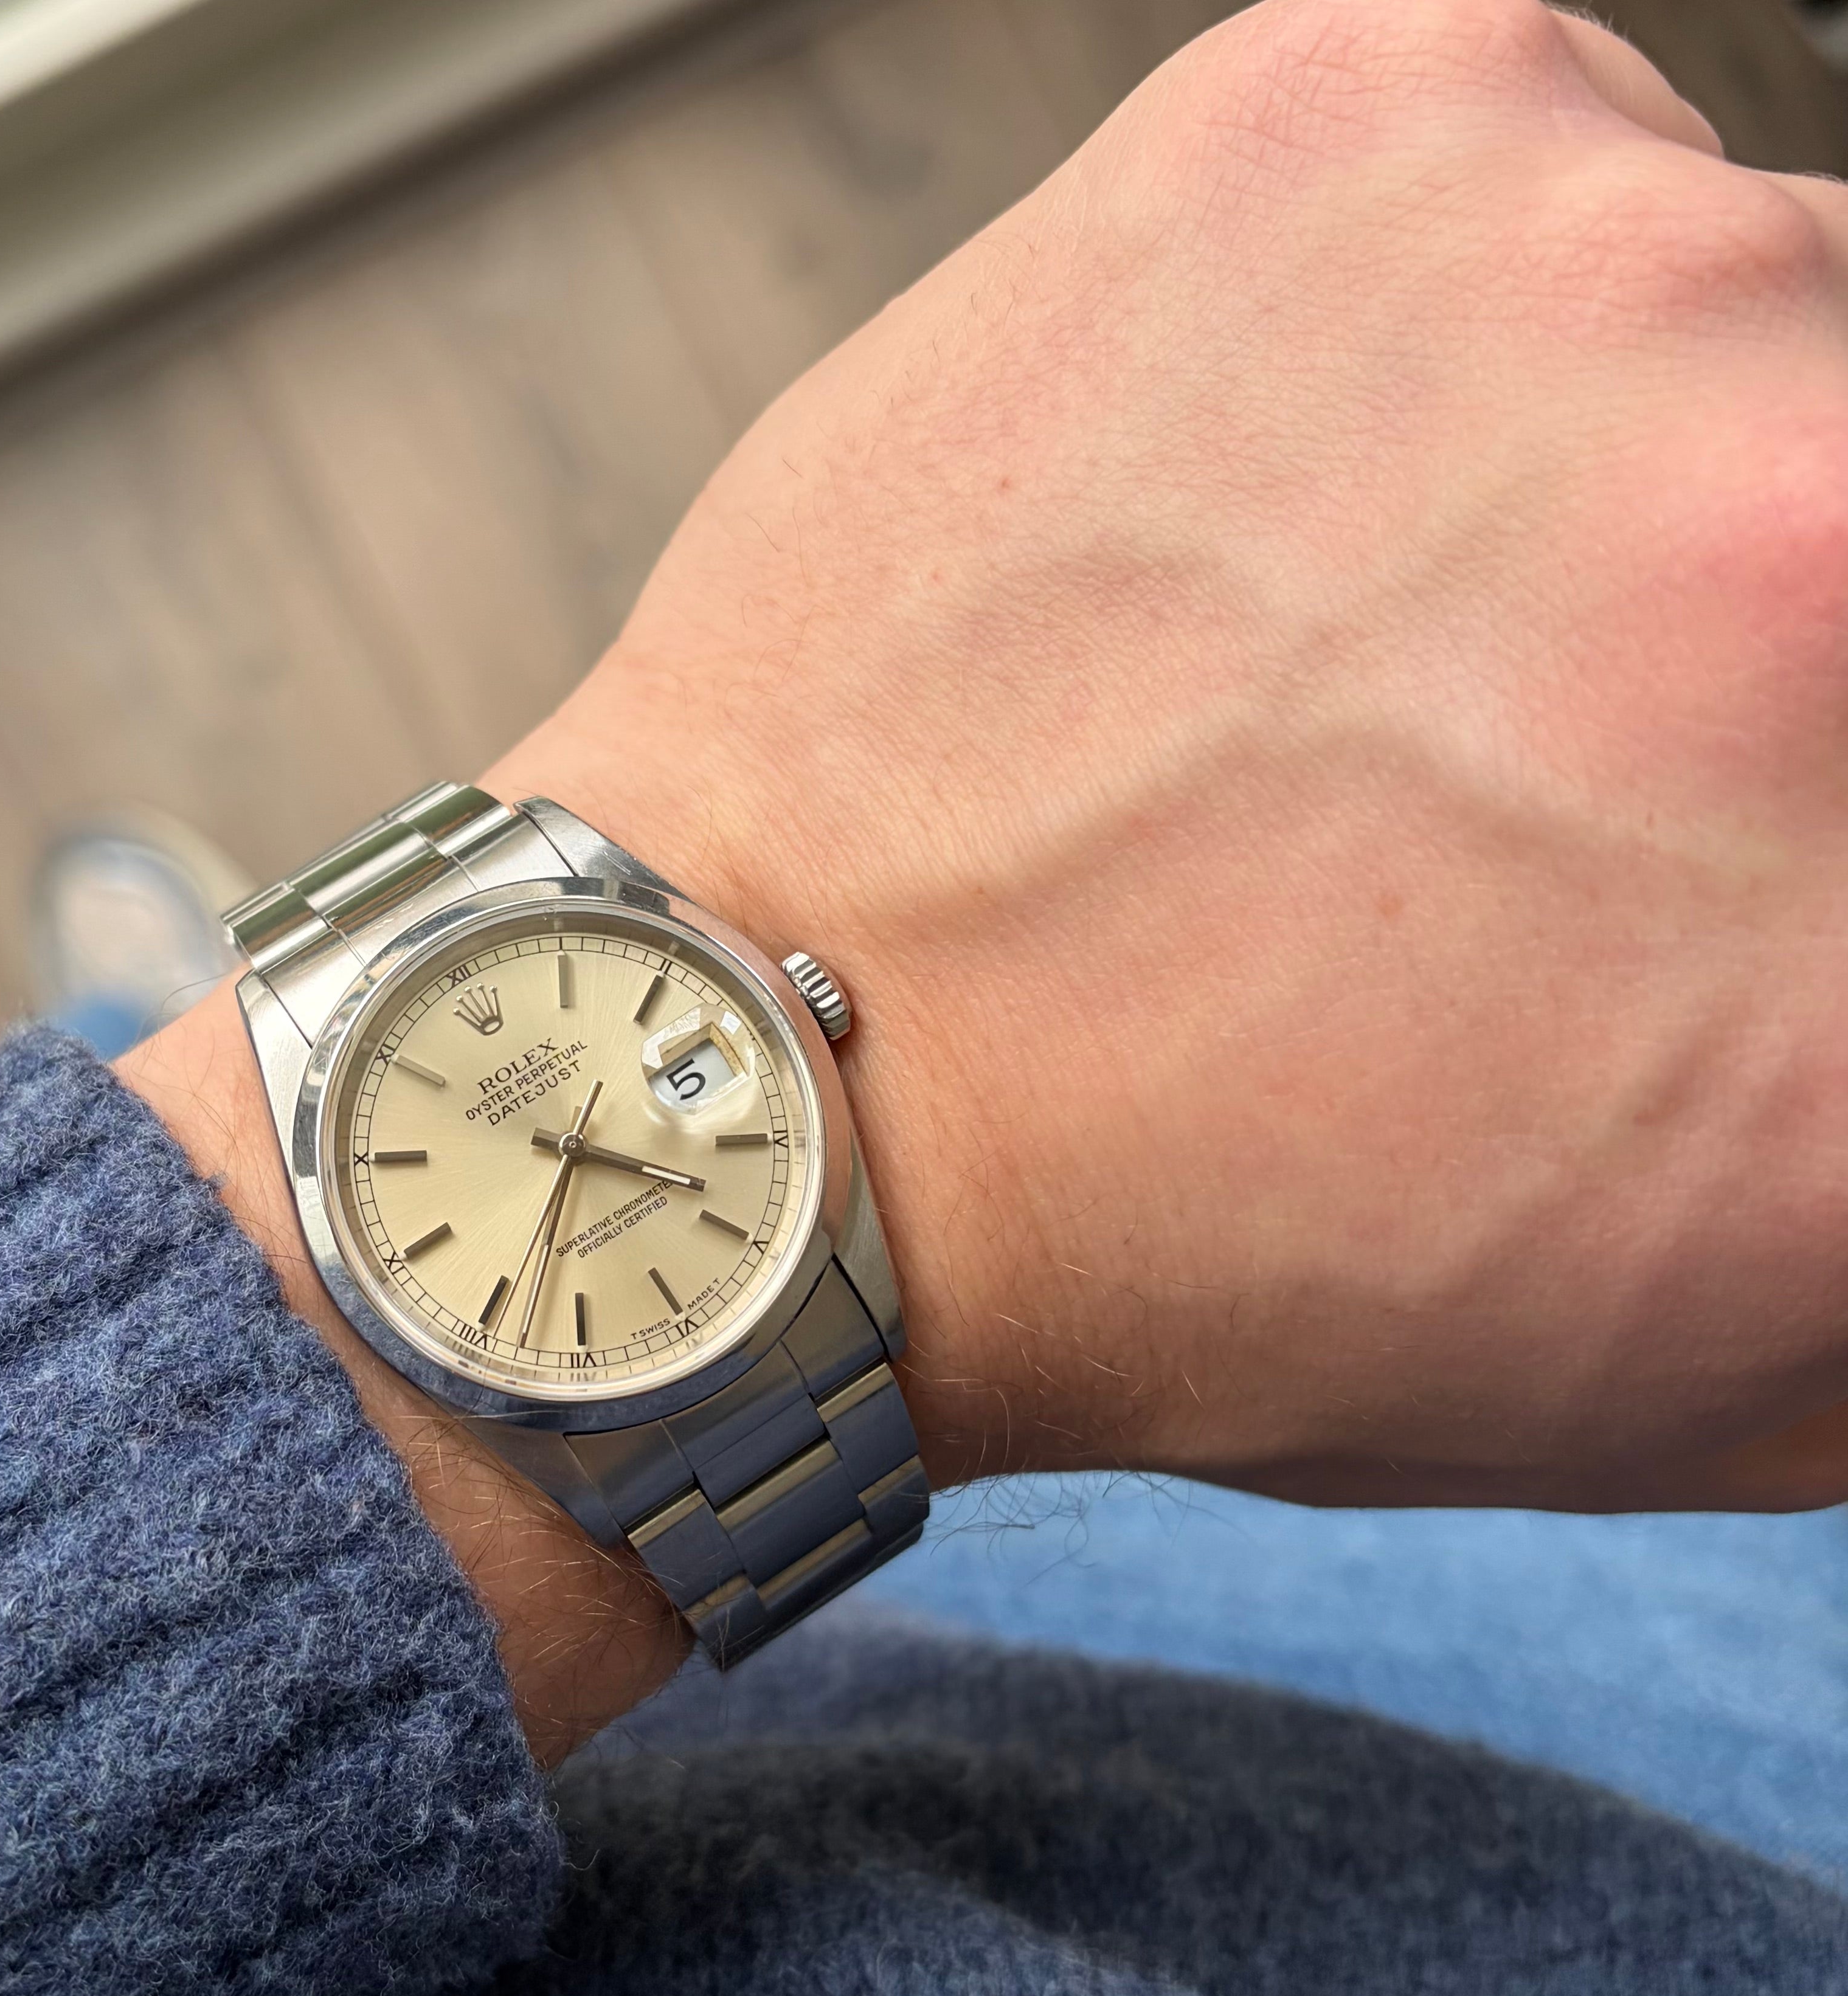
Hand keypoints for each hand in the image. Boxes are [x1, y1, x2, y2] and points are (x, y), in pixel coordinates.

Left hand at [497, 0, 1847, 1514]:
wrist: (786, 1076)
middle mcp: (1820, 559)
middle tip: (1565, 759)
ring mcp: (1620, 279)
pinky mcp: (1372, 109)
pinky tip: (1297, 507)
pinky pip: (1563, 162)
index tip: (1751, 820)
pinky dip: (1473, 317)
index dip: (1807, 809)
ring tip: (1384, 651)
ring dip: (1642, 466)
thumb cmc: (1202, 1245)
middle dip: (1765, 641)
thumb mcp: (1696, 1338)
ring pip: (1771, 317)